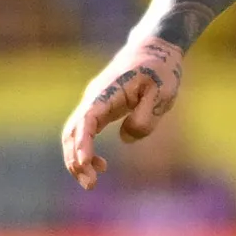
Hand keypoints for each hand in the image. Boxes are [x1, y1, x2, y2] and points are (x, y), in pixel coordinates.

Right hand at [61, 37, 185, 186]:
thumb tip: (125, 137)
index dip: (82, 144)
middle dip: (75, 159)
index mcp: (106, 93)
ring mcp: (94, 103)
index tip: (83, 164)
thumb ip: (145, 116)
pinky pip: (85, 132)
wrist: (155, 50)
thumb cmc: (161, 71)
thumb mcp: (162, 92)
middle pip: (72, 132)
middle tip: (90, 184)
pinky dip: (86, 150)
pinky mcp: (99, 109)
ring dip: (77, 158)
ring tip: (92, 180)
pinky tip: (102, 165)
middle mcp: (93, 99)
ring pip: (74, 134)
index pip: (86, 121)